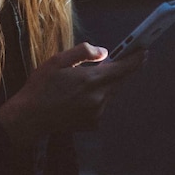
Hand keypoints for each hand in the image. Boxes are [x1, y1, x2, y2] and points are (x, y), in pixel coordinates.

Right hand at [0, 42, 145, 145]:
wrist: (30, 118)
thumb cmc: (41, 86)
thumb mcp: (58, 60)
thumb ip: (83, 53)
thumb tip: (104, 52)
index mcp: (91, 80)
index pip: (123, 68)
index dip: (136, 59)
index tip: (144, 51)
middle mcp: (98, 98)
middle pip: (119, 80)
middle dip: (120, 70)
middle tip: (116, 60)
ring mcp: (97, 112)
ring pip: (110, 93)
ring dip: (105, 84)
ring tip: (84, 81)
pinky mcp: (93, 123)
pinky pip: (102, 105)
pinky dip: (96, 98)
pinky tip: (77, 97)